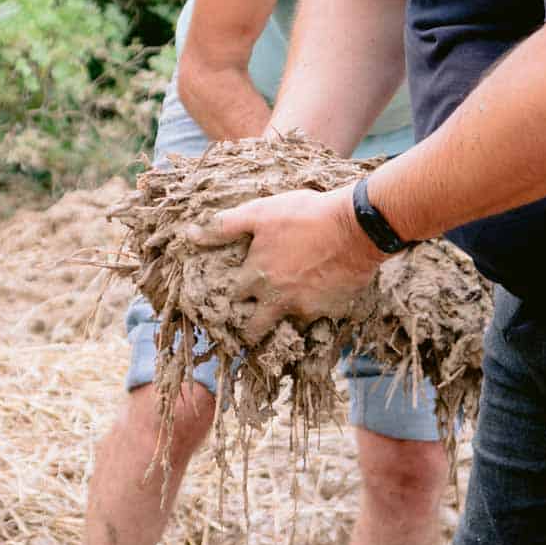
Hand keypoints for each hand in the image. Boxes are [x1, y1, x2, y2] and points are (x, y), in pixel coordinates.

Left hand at [190, 187, 385, 342]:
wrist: (356, 227)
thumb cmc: (305, 215)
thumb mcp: (260, 213)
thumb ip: (224, 227)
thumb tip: (189, 236)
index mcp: (254, 277)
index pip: (231, 301)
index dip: (231, 299)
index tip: (232, 299)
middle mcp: (275, 300)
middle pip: (253, 331)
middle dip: (248, 330)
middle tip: (251, 323)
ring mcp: (302, 310)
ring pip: (284, 330)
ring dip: (281, 325)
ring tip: (284, 313)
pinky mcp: (327, 313)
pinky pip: (314, 322)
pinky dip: (312, 314)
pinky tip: (317, 298)